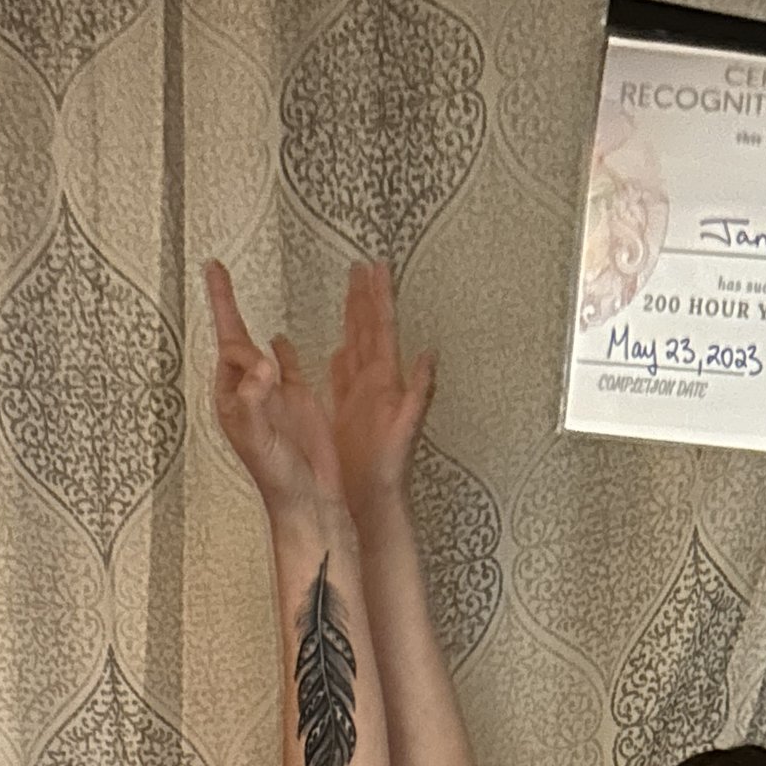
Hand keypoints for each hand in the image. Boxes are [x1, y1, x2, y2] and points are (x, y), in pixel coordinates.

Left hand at [206, 261, 343, 515]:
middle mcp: (249, 392)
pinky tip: (277, 336)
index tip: (237, 313)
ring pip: (258, 348)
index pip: (230, 349)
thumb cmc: (279, 478)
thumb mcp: (260, 439)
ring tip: (231, 290)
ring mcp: (273, 394)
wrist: (310, 501)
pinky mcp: (298, 400)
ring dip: (249, 321)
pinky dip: (281, 348)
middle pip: (236, 339)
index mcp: (234, 400)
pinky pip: (285, 364)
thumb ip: (254, 400)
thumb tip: (260, 364)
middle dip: (226, 303)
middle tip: (215, 268)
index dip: (235, 329)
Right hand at [329, 262, 434, 517]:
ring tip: (349, 291)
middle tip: (360, 265)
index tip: (376, 266)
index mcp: (386, 382)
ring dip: (352, 318)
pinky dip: (338, 356)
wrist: (374, 500)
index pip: (382, 330)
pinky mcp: (347, 413)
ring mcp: (360, 397)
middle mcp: (374, 384)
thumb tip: (429, 353)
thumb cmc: (390, 469)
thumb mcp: (406, 429)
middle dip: (364, 297)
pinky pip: (340, 376)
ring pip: (355, 346)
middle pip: (369, 330)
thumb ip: (418, 392)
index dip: (380, 298)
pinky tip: (336, 346)